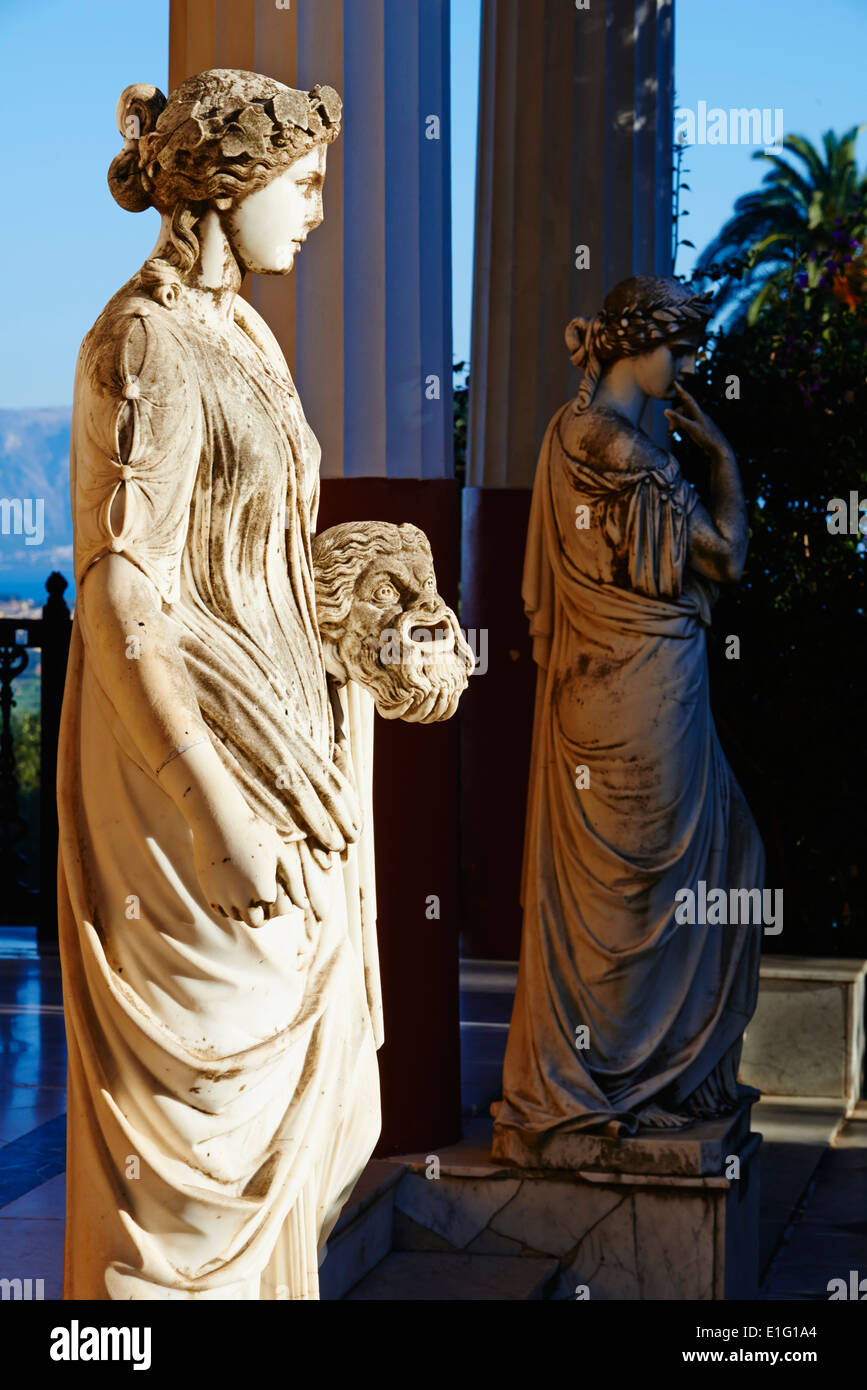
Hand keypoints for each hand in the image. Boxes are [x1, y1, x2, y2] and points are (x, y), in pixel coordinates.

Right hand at [192, 809, 330, 927]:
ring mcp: (223, 897)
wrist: (219, 821)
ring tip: (250, 891)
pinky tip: (234, 892)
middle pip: (256, 922)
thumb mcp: (281, 855)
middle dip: (263, 914)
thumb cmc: (256, 834)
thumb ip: (295, 883)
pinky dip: (228, 907)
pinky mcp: (208, 892)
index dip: (279, 902)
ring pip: (237, 917)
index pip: (276, 912)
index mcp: (263, 890)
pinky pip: (220, 911)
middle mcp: (242, 899)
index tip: (278, 889)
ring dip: (245, 910)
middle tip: (264, 898)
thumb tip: (303, 907)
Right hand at [664, 382, 732, 459]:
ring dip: (675, 424)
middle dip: (673, 418)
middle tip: (669, 431)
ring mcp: (698, 421)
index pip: (687, 398)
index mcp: (697, 412)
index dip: (680, 390)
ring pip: (683, 417)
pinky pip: (685, 423)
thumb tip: (665, 410)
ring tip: (670, 434)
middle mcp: (697, 414)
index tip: (674, 382)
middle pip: (682, 410)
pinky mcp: (698, 428)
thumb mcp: (690, 428)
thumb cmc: (706, 437)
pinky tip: (675, 433)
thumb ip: (678, 419)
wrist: (719, 448)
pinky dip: (679, 427)